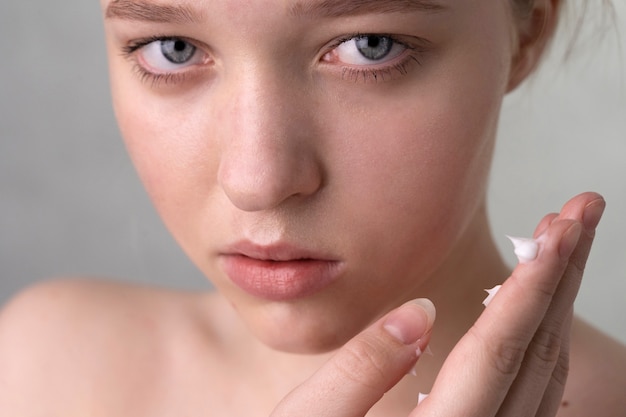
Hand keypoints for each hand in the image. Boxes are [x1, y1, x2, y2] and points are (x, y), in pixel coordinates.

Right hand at [270, 192, 604, 416]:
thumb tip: (418, 309)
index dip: (533, 284)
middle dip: (562, 277)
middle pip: (538, 355)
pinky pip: (533, 391)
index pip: (498, 351)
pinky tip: (534, 305)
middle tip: (580, 214)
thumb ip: (360, 369)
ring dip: (556, 303)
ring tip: (559, 245)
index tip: (560, 228)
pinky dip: (541, 338)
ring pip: (545, 375)